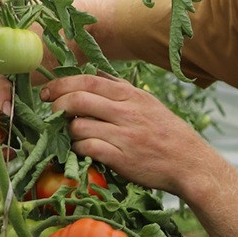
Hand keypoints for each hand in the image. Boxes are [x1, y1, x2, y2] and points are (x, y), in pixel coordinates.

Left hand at [40, 72, 221, 198]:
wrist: (190, 163)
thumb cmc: (167, 133)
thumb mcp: (148, 102)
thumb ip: (121, 88)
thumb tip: (94, 72)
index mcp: (132, 95)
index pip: (88, 80)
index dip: (62, 84)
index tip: (48, 92)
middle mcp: (127, 112)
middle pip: (78, 99)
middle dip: (57, 105)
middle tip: (51, 113)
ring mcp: (124, 136)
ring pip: (79, 125)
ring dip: (68, 131)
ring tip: (71, 134)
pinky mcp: (121, 159)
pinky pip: (88, 148)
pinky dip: (78, 148)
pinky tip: (81, 149)